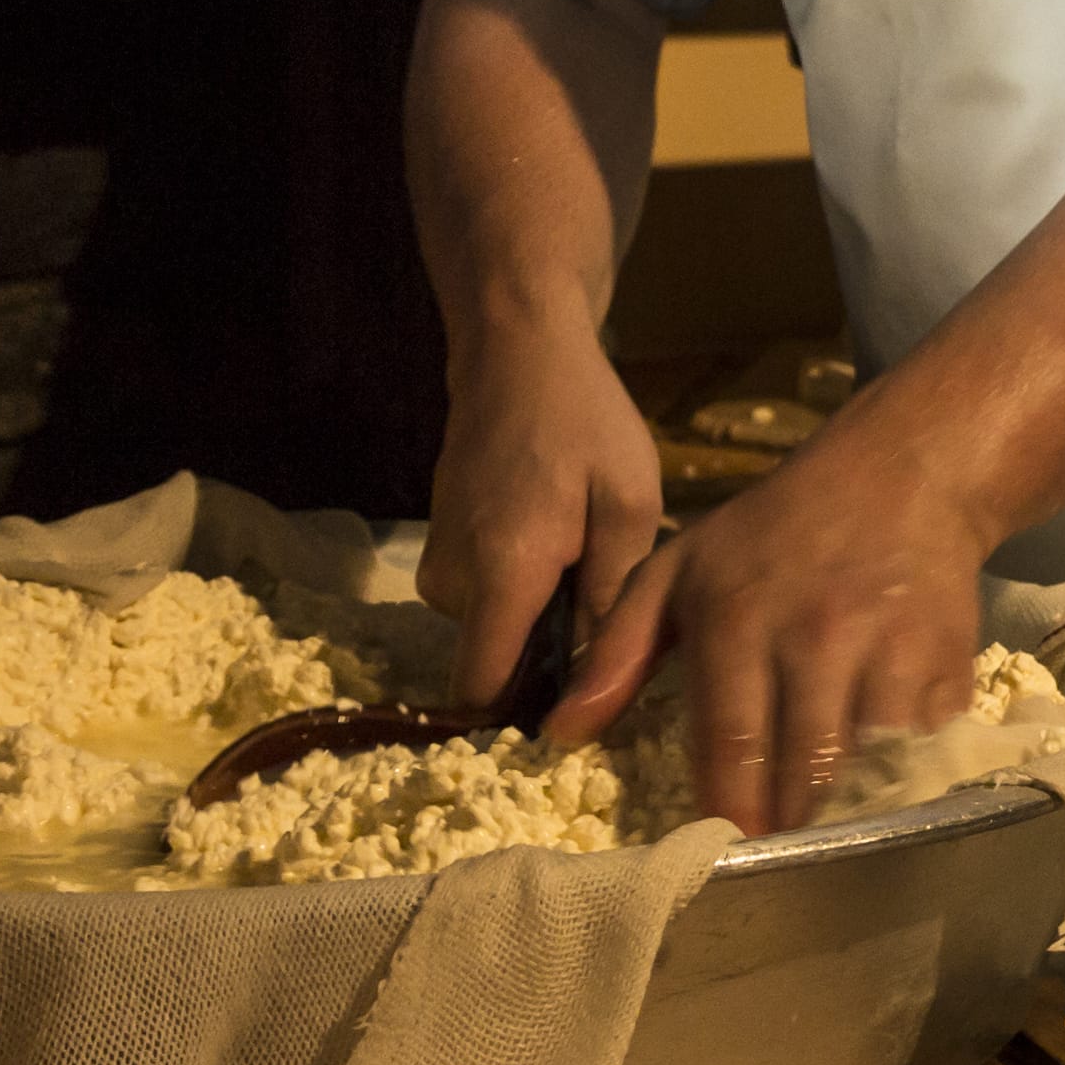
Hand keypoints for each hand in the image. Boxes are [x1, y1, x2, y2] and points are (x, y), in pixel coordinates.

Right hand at [424, 308, 662, 707]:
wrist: (516, 351)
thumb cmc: (583, 423)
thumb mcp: (627, 504)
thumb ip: (611, 595)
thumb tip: (596, 676)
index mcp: (501, 574)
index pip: (481, 689)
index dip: (520, 713)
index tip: (572, 709)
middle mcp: (452, 578)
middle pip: (493, 657)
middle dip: (544, 651)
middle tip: (600, 605)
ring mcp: (437, 555)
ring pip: (490, 622)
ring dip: (534, 610)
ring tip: (583, 557)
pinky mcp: (439, 538)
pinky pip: (481, 589)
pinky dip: (517, 580)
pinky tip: (556, 537)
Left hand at [550, 416, 990, 830]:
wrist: (903, 472)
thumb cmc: (775, 529)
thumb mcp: (679, 569)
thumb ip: (616, 651)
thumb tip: (564, 732)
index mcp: (739, 616)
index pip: (731, 741)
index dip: (727, 809)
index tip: (720, 847)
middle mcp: (818, 635)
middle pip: (806, 768)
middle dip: (788, 825)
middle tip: (775, 856)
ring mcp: (893, 648)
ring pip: (872, 767)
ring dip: (848, 812)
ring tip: (826, 834)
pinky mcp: (949, 660)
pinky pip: (928, 747)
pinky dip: (906, 780)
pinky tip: (883, 792)